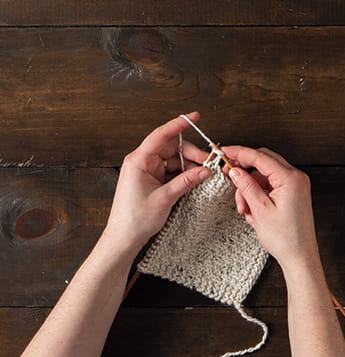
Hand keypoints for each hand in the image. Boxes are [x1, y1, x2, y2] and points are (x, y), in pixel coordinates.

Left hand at [103, 113, 210, 256]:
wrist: (124, 238)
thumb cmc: (135, 219)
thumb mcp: (165, 198)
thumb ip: (186, 181)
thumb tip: (206, 170)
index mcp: (139, 161)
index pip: (161, 135)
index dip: (179, 124)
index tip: (194, 118)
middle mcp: (142, 162)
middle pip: (172, 148)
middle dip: (191, 153)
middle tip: (208, 163)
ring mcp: (147, 171)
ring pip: (174, 159)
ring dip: (189, 165)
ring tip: (203, 174)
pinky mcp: (152, 180)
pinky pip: (172, 170)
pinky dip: (184, 174)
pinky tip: (194, 180)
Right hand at [222, 145, 320, 270]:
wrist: (300, 256)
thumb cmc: (285, 238)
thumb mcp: (259, 210)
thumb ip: (246, 186)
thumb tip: (235, 170)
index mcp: (290, 178)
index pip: (260, 157)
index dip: (239, 153)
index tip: (224, 152)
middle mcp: (296, 178)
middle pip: (263, 162)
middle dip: (244, 172)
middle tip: (229, 177)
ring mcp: (296, 185)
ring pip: (264, 176)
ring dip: (250, 188)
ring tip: (244, 209)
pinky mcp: (292, 193)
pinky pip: (270, 186)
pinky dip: (258, 194)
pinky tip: (253, 211)